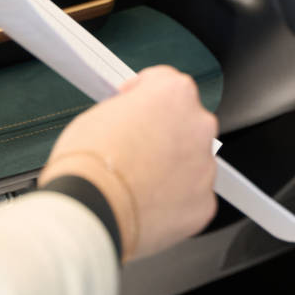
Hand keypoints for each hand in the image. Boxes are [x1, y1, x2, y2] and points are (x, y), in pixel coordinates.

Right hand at [44, 66, 218, 261]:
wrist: (91, 211)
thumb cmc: (89, 165)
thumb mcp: (98, 116)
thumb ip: (128, 111)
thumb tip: (130, 118)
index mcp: (175, 94)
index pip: (168, 83)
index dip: (146, 96)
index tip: (137, 106)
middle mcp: (199, 124)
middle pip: (186, 124)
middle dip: (165, 134)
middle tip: (136, 150)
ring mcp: (205, 165)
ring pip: (192, 162)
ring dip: (172, 168)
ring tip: (138, 183)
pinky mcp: (204, 201)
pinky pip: (192, 197)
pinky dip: (175, 201)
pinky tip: (148, 204)